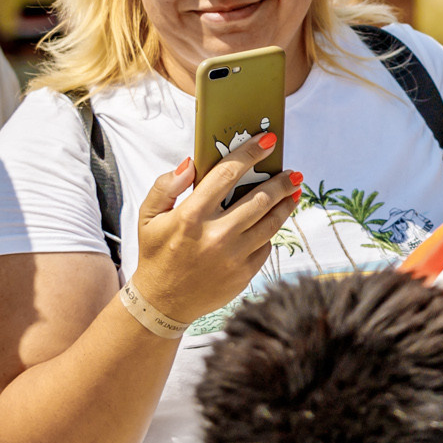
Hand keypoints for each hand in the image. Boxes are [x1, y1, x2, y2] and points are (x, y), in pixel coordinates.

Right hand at [129, 134, 303, 323]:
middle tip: (293, 173)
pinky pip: (266, 245)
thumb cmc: (156, 253)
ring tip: (293, 192)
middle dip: (281, 181)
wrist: (163, 302)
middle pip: (261, 198)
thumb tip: (192, 163)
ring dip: (286, 203)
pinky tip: (270, 222)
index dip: (250, 154)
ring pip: (272, 221)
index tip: (267, 141)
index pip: (227, 175)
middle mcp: (216, 235)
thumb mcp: (148, 217)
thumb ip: (166, 186)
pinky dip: (269, 231)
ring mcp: (234, 256)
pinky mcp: (245, 273)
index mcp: (190, 216)